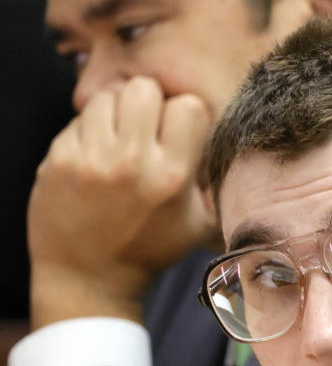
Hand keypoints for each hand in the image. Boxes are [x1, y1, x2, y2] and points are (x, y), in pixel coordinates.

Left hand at [28, 77, 217, 327]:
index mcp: (173, 176)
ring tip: (118, 140)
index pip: (188, 105)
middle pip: (144, 88)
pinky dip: (88, 131)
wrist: (89, 277)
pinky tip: (94, 156)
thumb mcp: (200, 225)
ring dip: (115, 113)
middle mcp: (132, 163)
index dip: (184, 114)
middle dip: (148, 104)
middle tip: (144, 128)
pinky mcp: (59, 160)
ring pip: (108, 97)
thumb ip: (218, 186)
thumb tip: (239, 151)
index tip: (177, 132)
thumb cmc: (149, 249)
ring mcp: (91, 160)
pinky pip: (78, 120)